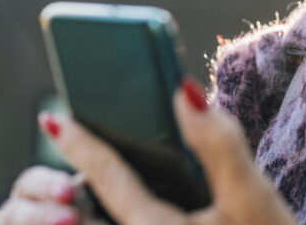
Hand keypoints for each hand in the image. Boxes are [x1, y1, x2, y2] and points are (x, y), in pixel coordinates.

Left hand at [0, 78, 296, 224]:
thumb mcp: (252, 194)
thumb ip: (218, 142)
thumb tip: (184, 92)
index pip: (108, 178)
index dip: (81, 143)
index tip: (53, 119)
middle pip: (95, 213)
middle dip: (78, 182)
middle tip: (67, 147)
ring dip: (97, 208)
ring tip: (93, 180)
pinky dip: (122, 216)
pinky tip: (137, 203)